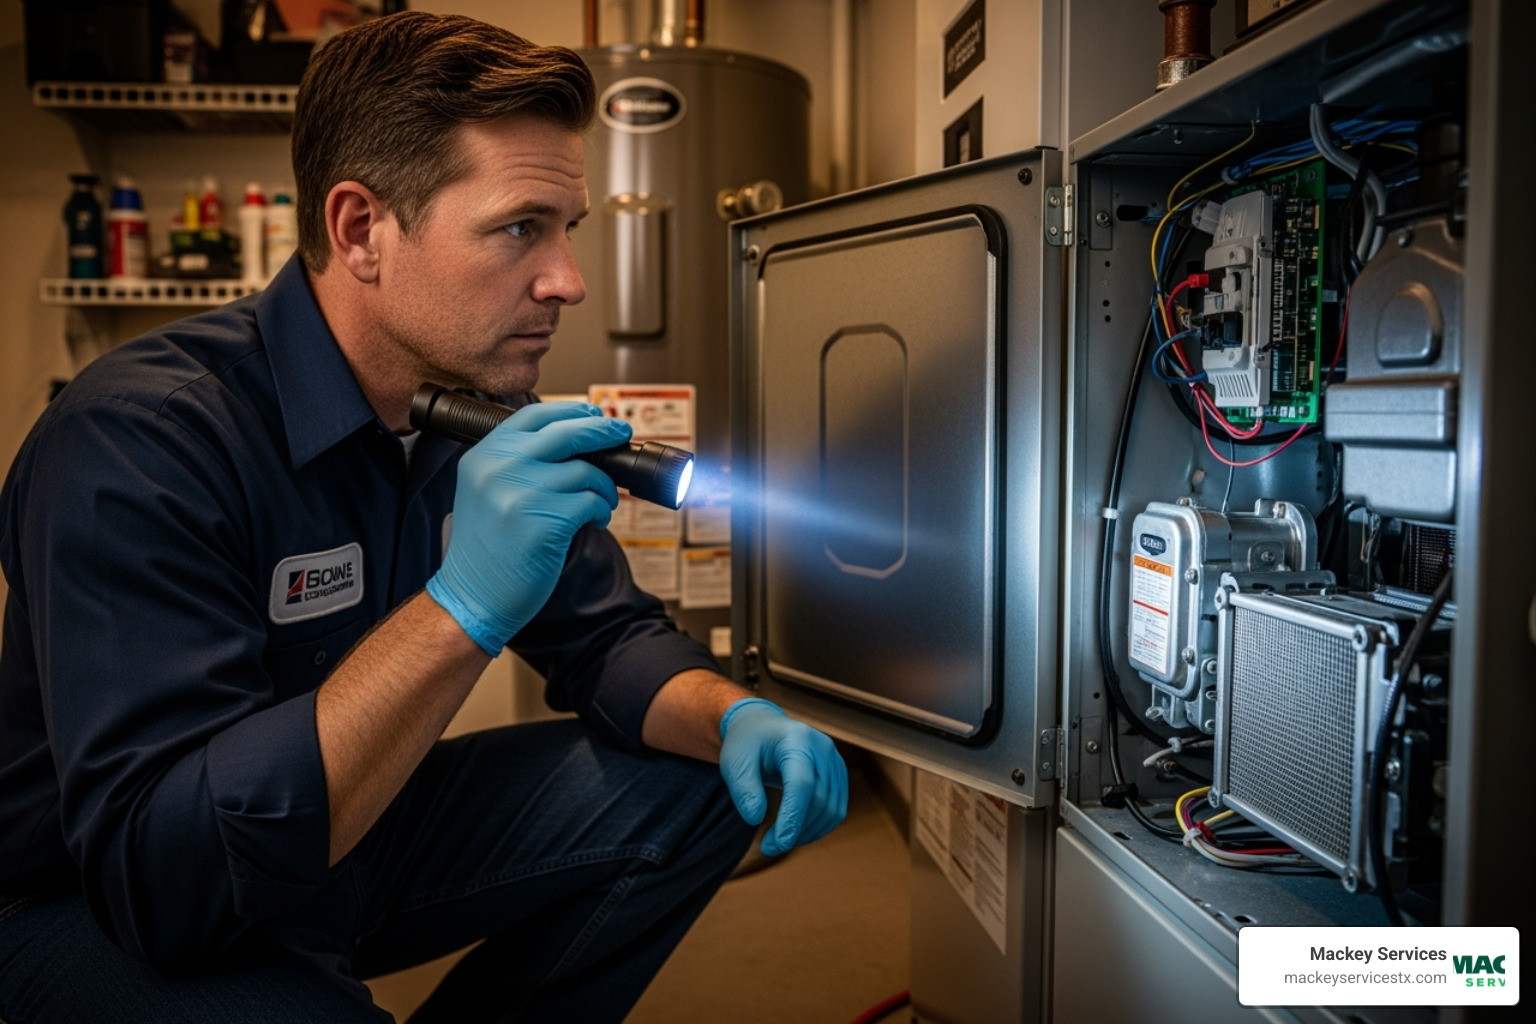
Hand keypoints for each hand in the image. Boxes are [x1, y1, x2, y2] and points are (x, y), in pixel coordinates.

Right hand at [426, 402, 631, 655]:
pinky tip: (596, 521)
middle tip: (621, 434)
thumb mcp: (486, 489)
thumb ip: (519, 461)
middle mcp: (500, 468)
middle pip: (568, 433)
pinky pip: (591, 502)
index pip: (535, 415)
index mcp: (484, 455)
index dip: (572, 411)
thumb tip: (577, 439)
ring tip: (603, 502)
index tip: (594, 415)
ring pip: (587, 472)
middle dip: (603, 432)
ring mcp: (522, 494)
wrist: (472, 594)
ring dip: (605, 487)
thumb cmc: (487, 546)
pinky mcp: (546, 522)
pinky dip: (601, 511)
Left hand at [718, 698, 847, 855]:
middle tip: (767, 848)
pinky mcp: (838, 775)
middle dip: (795, 830)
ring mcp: (835, 761)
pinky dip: (818, 827)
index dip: (793, 817)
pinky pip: (836, 809)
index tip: (777, 844)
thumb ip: (744, 789)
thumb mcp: (735, 762)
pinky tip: (795, 833)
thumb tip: (756, 819)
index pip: (802, 784)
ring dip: (807, 833)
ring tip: (778, 842)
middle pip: (819, 800)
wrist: (763, 726)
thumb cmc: (747, 744)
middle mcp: (822, 748)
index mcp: (797, 739)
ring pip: (832, 809)